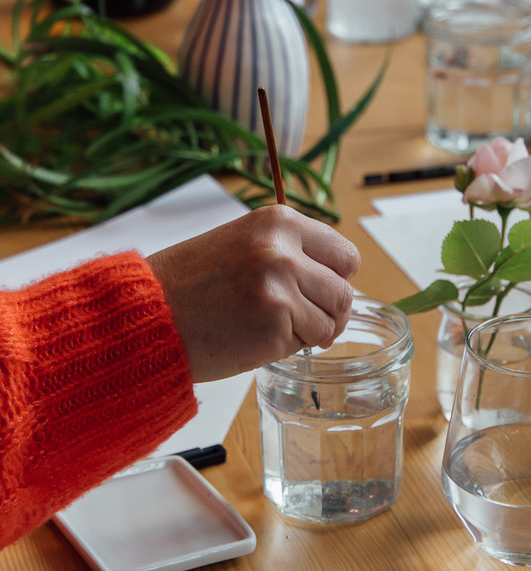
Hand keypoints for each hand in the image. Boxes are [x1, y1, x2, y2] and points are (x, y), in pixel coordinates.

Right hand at [147, 207, 359, 382]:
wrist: (145, 314)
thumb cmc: (191, 284)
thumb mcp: (243, 243)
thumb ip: (290, 251)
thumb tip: (337, 278)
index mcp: (278, 222)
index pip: (346, 254)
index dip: (335, 279)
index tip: (316, 291)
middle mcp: (283, 250)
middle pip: (344, 291)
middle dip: (327, 311)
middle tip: (298, 319)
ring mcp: (280, 289)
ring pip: (331, 321)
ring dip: (308, 332)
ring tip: (270, 327)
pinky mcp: (273, 327)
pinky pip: (306, 345)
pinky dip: (287, 349)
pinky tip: (254, 339)